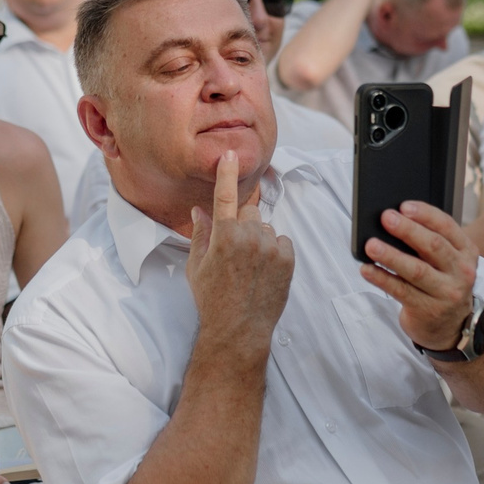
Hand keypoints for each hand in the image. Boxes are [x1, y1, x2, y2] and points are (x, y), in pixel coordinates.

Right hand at [187, 151, 294, 351]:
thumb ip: (200, 235)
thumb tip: (200, 212)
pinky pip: (282, 242)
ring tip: (250, 266)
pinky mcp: (287, 259)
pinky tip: (264, 271)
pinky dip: (275, 251)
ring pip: (266, 228)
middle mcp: (248, 236)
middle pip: (250, 212)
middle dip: (243, 224)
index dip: (226, 173)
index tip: (230, 155)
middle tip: (236, 250)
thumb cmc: (212, 299)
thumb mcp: (196, 267)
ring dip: (260, 239)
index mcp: (223, 235)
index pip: (224, 196)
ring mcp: (270, 247)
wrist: (238, 328)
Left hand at [363, 199, 478, 349]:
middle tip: (386, 218)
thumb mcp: (448, 261)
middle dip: (408, 230)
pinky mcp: (428, 310)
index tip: (404, 206)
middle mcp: (461, 271)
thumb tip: (393, 222)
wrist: (453, 327)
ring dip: (391, 256)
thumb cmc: (442, 283)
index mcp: (466, 251)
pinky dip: (382, 279)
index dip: (425, 214)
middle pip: (433, 246)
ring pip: (416, 270)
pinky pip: (401, 291)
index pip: (447, 226)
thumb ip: (430, 243)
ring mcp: (446, 293)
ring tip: (371, 246)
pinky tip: (367, 270)